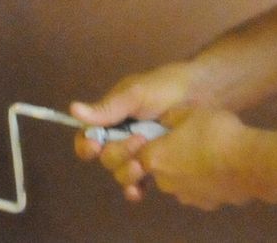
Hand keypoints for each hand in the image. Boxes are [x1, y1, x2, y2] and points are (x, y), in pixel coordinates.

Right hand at [71, 61, 204, 201]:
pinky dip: (136, 189)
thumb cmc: (166, 87)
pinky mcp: (156, 164)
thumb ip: (108, 107)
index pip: (88, 138)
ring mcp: (139, 153)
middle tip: (138, 141)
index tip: (95, 146)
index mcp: (112, 118)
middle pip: (105, 159)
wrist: (202, 94)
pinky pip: (139, 183)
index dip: (87, 146)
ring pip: (121, 173)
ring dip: (127, 172)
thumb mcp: (136, 93)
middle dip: (117, 154)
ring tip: (142, 164)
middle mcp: (122, 137)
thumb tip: (73, 109)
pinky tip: (140, 190)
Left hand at [136, 103, 255, 211]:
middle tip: (188, 139)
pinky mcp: (205, 203)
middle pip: (159, 167)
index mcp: (156, 158)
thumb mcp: (191, 111)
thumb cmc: (215, 132)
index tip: (161, 132)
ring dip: (187, 169)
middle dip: (169, 155)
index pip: (138, 154)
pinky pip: (198, 189)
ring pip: (179, 180)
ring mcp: (185, 195)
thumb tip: (164, 121)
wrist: (248, 161)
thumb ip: (171, 117)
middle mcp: (165, 181)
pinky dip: (204, 180)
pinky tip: (219, 166)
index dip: (148, 142)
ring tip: (208, 152)